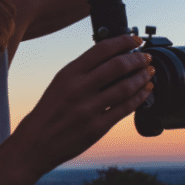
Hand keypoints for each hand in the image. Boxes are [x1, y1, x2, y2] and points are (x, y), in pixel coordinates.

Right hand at [11, 34, 153, 178]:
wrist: (35, 143)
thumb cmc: (49, 111)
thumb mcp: (60, 84)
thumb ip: (83, 71)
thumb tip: (113, 58)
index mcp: (69, 74)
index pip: (102, 49)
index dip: (124, 41)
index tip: (136, 40)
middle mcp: (79, 89)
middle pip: (118, 66)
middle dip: (138, 59)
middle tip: (147, 57)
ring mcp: (89, 109)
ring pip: (125, 87)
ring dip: (142, 77)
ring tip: (149, 73)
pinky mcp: (97, 128)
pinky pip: (125, 109)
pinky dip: (139, 98)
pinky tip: (145, 91)